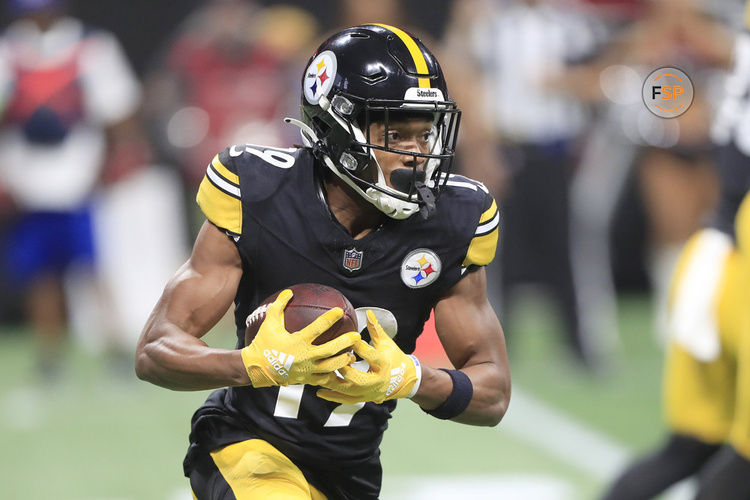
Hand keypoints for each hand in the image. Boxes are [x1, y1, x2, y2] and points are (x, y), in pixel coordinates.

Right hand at [240, 289, 359, 386]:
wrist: (256, 368)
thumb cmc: (263, 344)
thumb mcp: (269, 323)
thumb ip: (279, 306)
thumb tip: (288, 292)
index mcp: (298, 341)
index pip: (318, 327)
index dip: (330, 318)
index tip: (339, 311)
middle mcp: (305, 356)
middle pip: (330, 350)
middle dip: (345, 342)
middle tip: (357, 336)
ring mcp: (306, 370)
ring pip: (331, 367)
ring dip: (343, 360)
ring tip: (352, 355)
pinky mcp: (306, 380)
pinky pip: (324, 379)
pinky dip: (334, 375)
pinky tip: (341, 370)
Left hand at [317, 310, 420, 403]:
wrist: (403, 380)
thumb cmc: (393, 357)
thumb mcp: (386, 342)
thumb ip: (375, 329)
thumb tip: (368, 312)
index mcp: (384, 364)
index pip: (371, 356)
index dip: (360, 348)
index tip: (349, 338)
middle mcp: (377, 381)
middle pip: (359, 378)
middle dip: (344, 370)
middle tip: (332, 360)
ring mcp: (370, 392)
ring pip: (350, 391)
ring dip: (334, 384)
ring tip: (320, 375)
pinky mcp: (364, 398)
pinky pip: (346, 400)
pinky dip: (333, 397)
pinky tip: (319, 392)